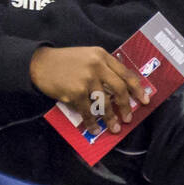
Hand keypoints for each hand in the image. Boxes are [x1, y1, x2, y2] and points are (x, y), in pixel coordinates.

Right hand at [29, 46, 150, 135]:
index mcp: (101, 56)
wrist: (39, 63)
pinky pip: (88, 111)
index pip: (126, 73)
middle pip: (119, 89)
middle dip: (126, 106)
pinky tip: (94, 128)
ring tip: (115, 128)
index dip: (137, 89)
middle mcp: (96, 66)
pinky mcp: (75, 92)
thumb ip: (102, 67)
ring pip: (105, 102)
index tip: (145, 100)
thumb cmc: (63, 61)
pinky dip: (92, 122)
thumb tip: (119, 90)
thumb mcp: (86, 56)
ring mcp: (86, 79)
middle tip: (128, 118)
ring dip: (111, 118)